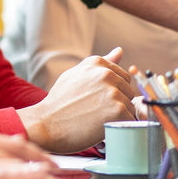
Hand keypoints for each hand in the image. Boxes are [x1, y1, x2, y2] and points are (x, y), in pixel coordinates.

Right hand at [0, 131, 66, 178]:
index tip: (50, 165)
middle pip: (21, 151)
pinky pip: (12, 173)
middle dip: (45, 163)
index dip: (35, 154)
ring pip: (20, 164)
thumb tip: (15, 162)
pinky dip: (32, 175)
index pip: (13, 144)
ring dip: (44, 177)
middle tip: (61, 177)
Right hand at [18, 47, 138, 151]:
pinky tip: (103, 128)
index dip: (113, 92)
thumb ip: (101, 64)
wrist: (46, 124)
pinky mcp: (118, 111)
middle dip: (118, 104)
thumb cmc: (59, 102)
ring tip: (96, 120)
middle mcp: (106, 74)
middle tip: (95, 113)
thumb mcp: (76, 75)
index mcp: (97, 63)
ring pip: (131, 107)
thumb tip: (120, 51)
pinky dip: (120, 127)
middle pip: (129, 92)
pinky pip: (130, 121)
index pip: (123, 77)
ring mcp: (113, 92)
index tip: (98, 101)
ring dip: (119, 117)